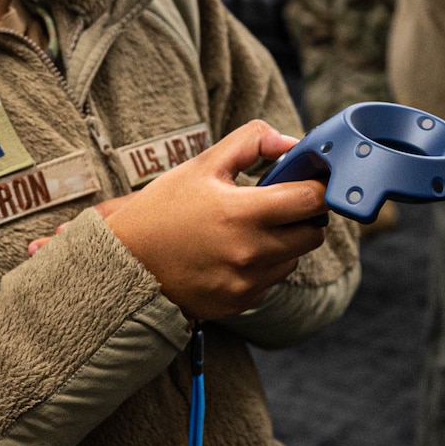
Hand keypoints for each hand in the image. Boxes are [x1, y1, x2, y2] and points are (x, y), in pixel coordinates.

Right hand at [88, 120, 329, 322]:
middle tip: (284, 204)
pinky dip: (263, 267)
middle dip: (306, 216)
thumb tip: (292, 143)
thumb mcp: (202, 165)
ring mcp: (245, 282)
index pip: (311, 200)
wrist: (125, 263)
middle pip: (313, 234)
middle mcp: (249, 252)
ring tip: (250, 230)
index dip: (319, 187)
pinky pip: (271, 282)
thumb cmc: (163, 209)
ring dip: (284, 243)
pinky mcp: (239, 303)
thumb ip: (250, 142)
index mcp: (241, 213)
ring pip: (294, 259)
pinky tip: (234, 255)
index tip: (314, 181)